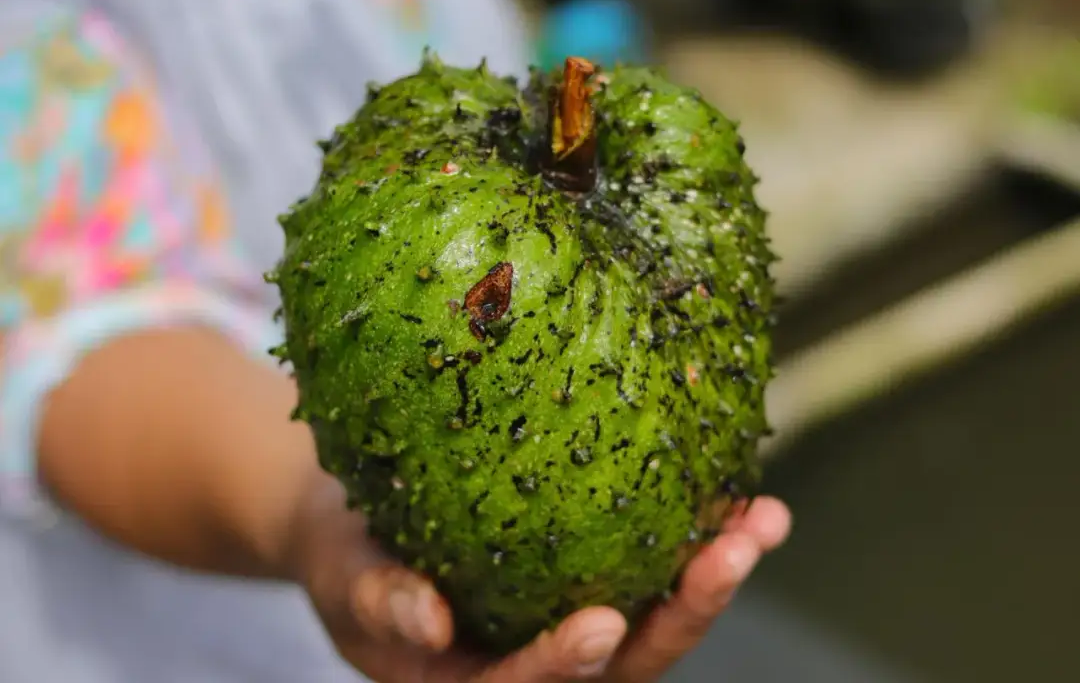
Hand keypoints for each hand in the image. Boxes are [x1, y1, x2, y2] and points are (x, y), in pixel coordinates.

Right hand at [293, 472, 790, 682]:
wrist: (365, 525)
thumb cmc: (351, 563)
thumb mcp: (350, 585)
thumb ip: (383, 605)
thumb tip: (429, 621)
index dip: (564, 665)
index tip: (600, 624)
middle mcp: (542, 661)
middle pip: (625, 661)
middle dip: (683, 614)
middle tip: (729, 554)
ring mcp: (572, 618)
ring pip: (656, 615)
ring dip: (714, 573)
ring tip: (762, 519)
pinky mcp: (593, 572)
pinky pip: (654, 564)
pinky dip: (698, 534)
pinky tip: (740, 494)